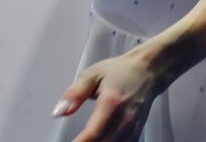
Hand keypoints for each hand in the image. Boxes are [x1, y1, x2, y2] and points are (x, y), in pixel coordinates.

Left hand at [51, 48, 167, 141]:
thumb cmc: (119, 71)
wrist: (147, 71)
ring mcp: (132, 127)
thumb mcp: (92, 74)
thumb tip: (58, 112)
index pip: (92, 133)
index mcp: (111, 102)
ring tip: (85, 139)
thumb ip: (74, 94)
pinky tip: (100, 139)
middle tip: (75, 140)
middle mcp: (124, 118)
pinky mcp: (136, 133)